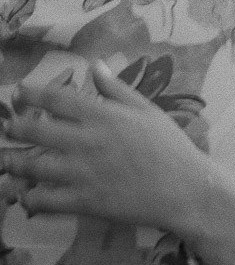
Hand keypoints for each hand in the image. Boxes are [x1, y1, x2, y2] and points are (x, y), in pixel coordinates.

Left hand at [0, 60, 228, 235]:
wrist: (187, 190)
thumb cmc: (171, 148)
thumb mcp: (149, 111)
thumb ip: (117, 88)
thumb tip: (94, 63)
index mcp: (103, 116)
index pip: (55, 98)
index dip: (30, 94)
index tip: (18, 94)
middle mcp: (87, 141)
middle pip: (33, 130)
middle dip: (15, 127)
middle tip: (11, 128)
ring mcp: (82, 172)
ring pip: (30, 166)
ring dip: (13, 162)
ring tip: (9, 162)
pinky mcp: (83, 200)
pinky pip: (42, 199)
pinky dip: (29, 198)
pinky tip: (29, 195)